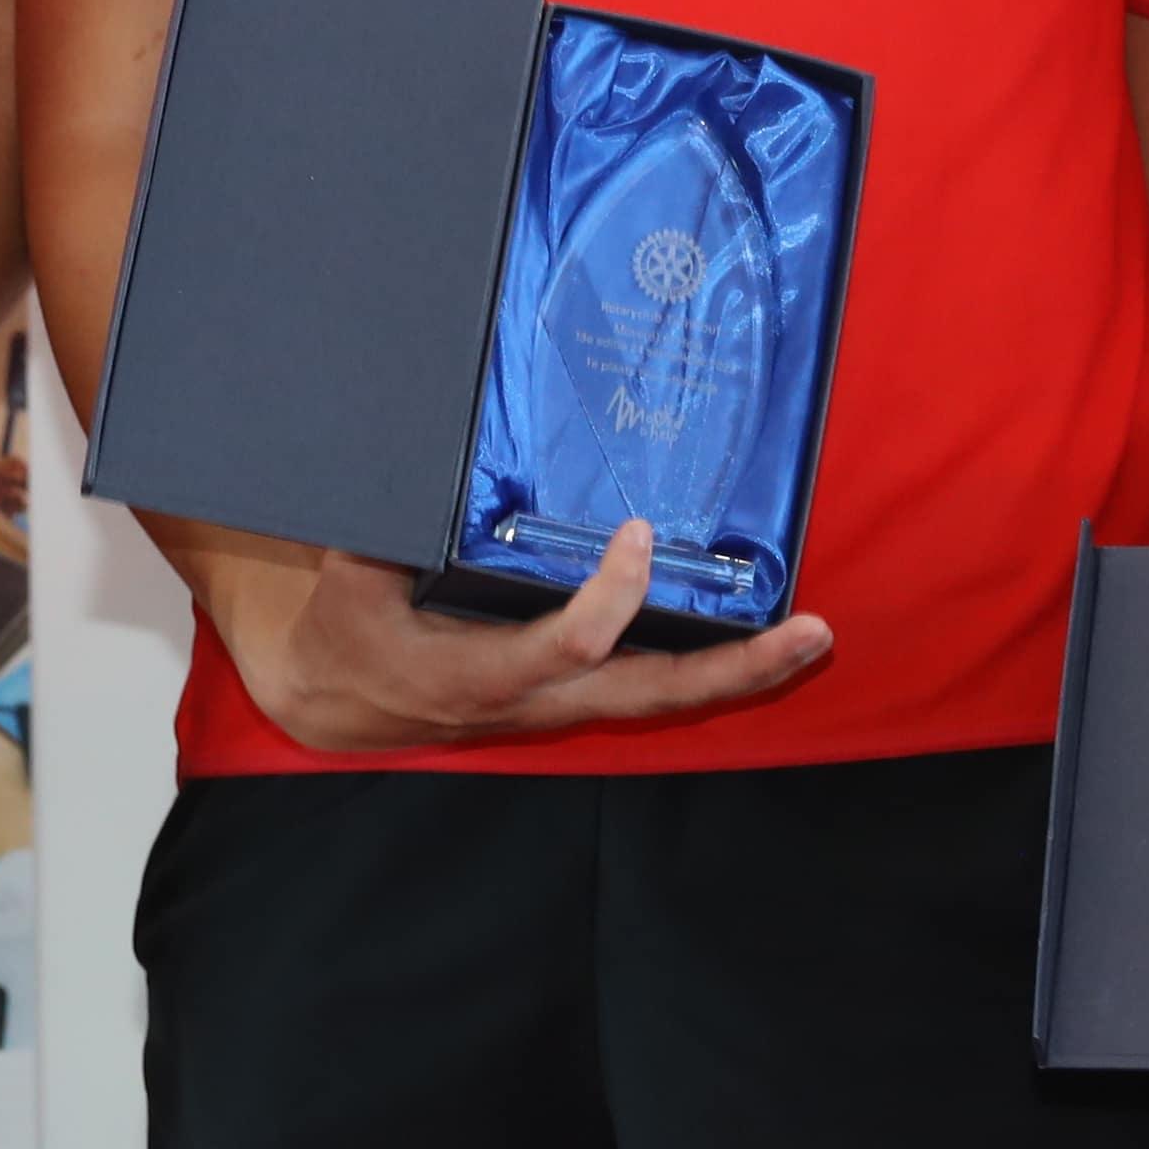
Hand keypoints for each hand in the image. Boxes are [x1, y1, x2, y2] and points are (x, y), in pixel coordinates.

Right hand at [193, 516, 834, 752]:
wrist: (336, 703)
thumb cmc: (345, 635)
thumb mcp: (347, 581)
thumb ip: (388, 528)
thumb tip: (424, 443)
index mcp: (477, 679)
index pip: (564, 649)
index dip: (609, 601)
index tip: (637, 535)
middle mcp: (538, 703)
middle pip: (652, 694)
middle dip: (734, 669)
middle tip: (808, 631)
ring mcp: (564, 705)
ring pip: (664, 696)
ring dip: (742, 669)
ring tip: (813, 632)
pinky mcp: (575, 694)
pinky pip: (652, 683)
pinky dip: (711, 661)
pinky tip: (762, 631)